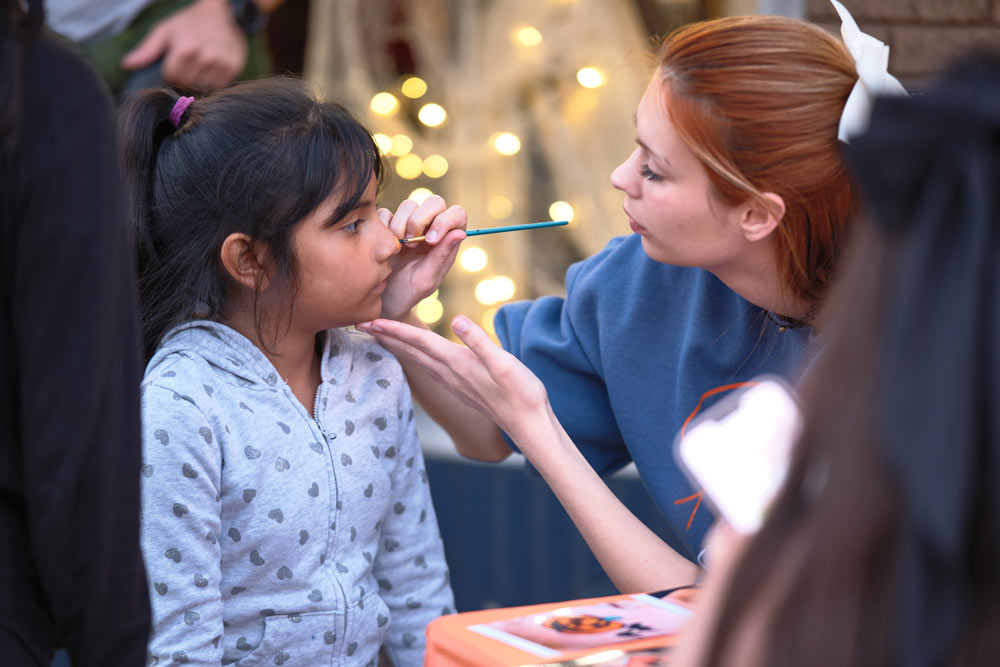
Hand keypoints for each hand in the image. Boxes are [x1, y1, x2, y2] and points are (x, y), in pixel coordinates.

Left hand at [121, 0, 248, 90]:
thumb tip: (126, 65)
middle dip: (183, 78)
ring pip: (203, 88)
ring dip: (198, 82)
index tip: (174, 63)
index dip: (169, 73)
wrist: (224, 14)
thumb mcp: (165, 31)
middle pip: (187, 84)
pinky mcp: (234, 68)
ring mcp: (221, 64)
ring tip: (199, 67)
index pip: (171, 77)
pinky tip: (211, 69)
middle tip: (187, 65)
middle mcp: (205, 57)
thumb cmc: (190, 22)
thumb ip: (147, 50)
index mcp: (185, 47)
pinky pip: (219, 87)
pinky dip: (213, 82)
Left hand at [356, 316, 550, 441]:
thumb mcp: (504, 362)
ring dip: (395, 346)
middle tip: (359, 323)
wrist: (528, 425)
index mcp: (456, 363)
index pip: (417, 341)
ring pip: (416, 360)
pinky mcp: (460, 387)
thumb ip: (479, 341)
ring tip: (378, 335)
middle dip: (384, 336)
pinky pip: (427, 369)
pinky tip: (412, 358)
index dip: (392, 329)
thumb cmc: (521, 393)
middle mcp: (449, 373)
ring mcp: (453, 382)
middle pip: (409, 351)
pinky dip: (412, 358)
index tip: (368, 319)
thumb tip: (457, 320)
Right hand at [378, 196, 465, 319]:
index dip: (446, 221)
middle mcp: (431, 227)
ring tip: (397, 249)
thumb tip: (460, 234)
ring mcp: (409, 223)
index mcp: (447, 240)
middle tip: (411, 244)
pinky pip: (385, 212)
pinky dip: (384, 227)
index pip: (457, 214)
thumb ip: (442, 255)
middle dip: (421, 219)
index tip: (431, 241)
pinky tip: (385, 246)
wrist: (382, 299)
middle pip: (435, 202)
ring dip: (400, 225)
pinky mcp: (388, 224)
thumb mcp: (427, 278)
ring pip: (409, 204)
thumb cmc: (409, 292)